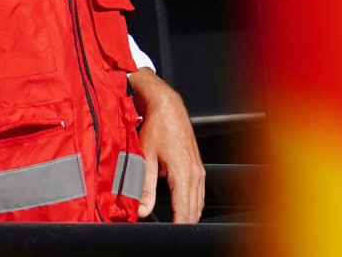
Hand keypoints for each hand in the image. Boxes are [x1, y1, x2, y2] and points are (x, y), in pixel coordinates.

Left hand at [128, 68, 204, 221]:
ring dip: (189, 215)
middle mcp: (195, 172)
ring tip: (175, 226)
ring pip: (198, 202)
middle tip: (170, 234)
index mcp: (183, 173)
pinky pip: (198, 192)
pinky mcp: (197, 166)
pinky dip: (192, 204)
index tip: (169, 235)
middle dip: (183, 224)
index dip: (177, 227)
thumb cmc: (156, 127)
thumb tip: (143, 210)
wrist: (167, 106)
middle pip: (194, 210)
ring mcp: (198, 169)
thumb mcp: (145, 157)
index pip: (184, 210)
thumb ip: (145, 187)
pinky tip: (182, 209)